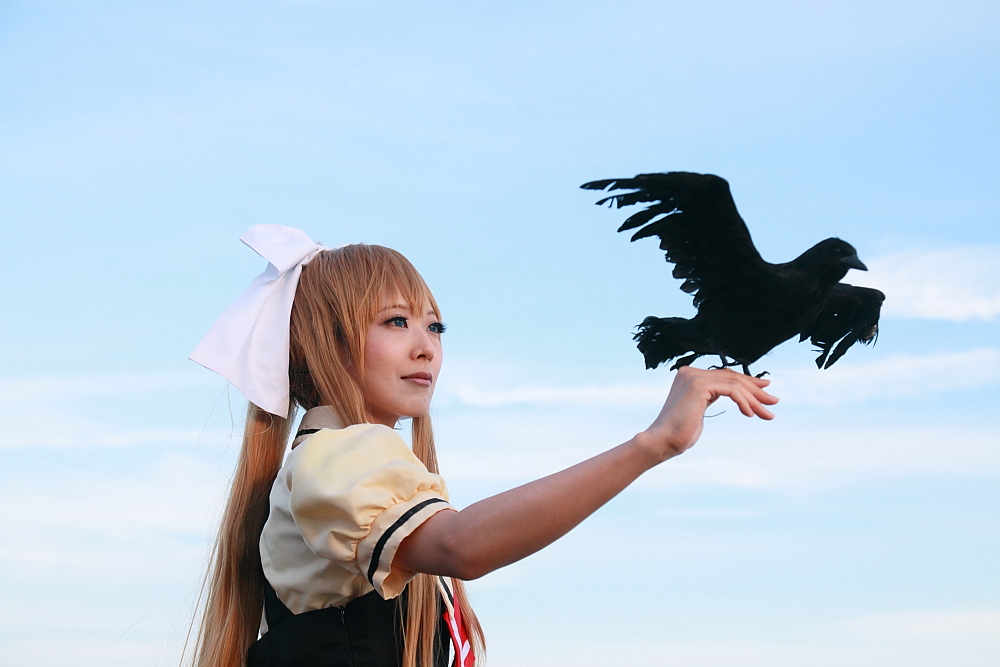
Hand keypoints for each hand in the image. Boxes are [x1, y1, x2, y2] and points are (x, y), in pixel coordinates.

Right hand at [638, 367, 778, 462]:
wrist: (663, 441)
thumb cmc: (680, 433)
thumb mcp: (700, 410)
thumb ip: (711, 397)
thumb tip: (734, 395)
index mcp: (690, 375)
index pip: (725, 376)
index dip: (748, 382)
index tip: (765, 391)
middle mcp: (691, 372)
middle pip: (732, 378)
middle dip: (756, 391)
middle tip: (773, 402)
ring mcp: (694, 377)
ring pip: (734, 384)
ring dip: (754, 400)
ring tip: (767, 414)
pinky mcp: (698, 385)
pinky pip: (731, 389)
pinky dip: (744, 402)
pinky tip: (750, 414)